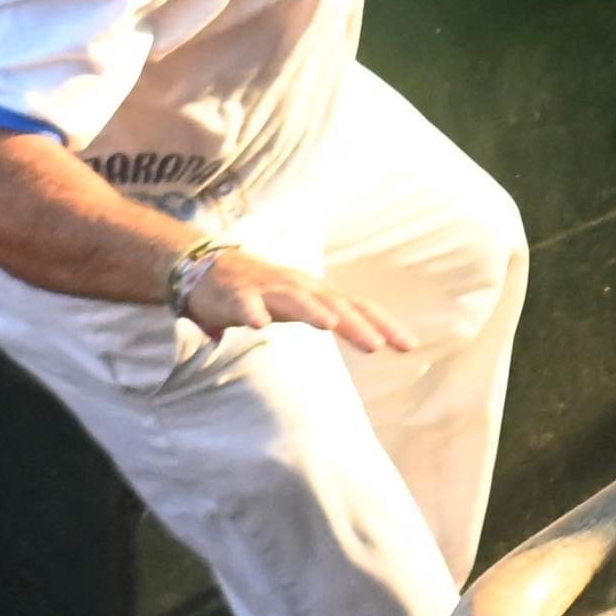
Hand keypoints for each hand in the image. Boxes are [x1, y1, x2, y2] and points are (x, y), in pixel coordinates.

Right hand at [175, 247, 403, 353]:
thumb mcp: (301, 303)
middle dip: (356, 323)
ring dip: (311, 310)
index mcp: (316, 292)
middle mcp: (297, 286)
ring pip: (293, 299)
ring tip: (329, 325)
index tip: (409, 346)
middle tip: (378, 345)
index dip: (384, 323)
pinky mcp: (236, 294)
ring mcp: (267, 287)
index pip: (357, 306)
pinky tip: (259, 325)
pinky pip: (245, 303)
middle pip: (333, 303)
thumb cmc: (261, 290)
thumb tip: (377, 337)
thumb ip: (332, 316)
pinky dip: (252, 311)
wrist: (206, 269)